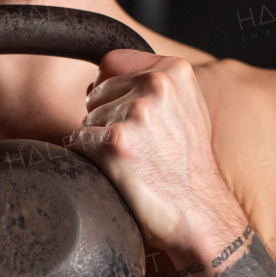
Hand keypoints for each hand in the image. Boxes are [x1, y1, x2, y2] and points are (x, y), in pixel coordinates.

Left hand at [70, 50, 245, 253]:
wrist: (197, 214)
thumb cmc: (188, 168)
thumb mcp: (186, 109)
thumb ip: (154, 83)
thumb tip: (102, 74)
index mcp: (175, 71)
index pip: (110, 62)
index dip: (111, 90)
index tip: (129, 117)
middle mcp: (157, 85)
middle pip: (95, 92)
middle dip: (105, 118)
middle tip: (137, 147)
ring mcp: (136, 113)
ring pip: (87, 119)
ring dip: (99, 142)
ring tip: (133, 161)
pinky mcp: (115, 142)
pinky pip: (78, 142)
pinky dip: (90, 160)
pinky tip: (120, 172)